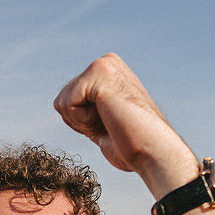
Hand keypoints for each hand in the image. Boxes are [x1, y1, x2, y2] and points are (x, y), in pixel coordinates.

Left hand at [53, 53, 197, 194]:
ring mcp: (103, 64)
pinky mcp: (98, 71)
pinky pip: (66, 104)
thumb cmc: (134, 145)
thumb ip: (88, 107)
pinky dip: (83, 121)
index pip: (68, 101)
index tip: (109, 126)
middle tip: (111, 125)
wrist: (154, 152)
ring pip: (61, 102)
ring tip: (112, 121)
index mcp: (107, 73)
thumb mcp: (104, 121)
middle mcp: (105, 63)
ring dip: (82, 122)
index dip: (81, 123)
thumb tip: (65, 104)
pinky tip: (109, 118)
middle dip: (80, 122)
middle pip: (61, 100)